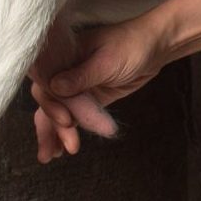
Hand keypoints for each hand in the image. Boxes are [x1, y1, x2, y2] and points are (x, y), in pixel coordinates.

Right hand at [29, 17, 168, 161]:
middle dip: (52, 125)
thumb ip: (81, 77)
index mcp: (62, 54)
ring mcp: (76, 85)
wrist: (155, 45)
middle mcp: (64, 69)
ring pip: (59, 110)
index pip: (46, 81)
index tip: (66, 120)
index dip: (51, 103)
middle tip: (61, 149)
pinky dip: (69, 130)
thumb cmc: (132, 44)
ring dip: (54, 132)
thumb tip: (54, 87)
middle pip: (49, 99)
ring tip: (50, 157)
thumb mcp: (107, 61)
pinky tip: (62, 147)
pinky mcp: (89, 96)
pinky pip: (75, 114)